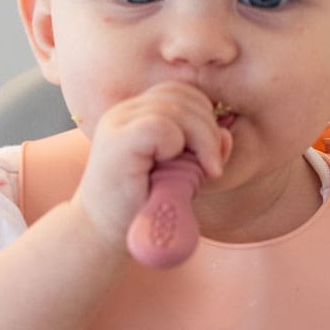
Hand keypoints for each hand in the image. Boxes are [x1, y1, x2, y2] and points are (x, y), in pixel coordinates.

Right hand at [72, 83, 230, 245]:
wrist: (102, 236)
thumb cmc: (140, 209)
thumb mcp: (180, 175)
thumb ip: (202, 152)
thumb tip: (227, 133)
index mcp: (137, 114)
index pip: (181, 93)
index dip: (204, 118)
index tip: (211, 158)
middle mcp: (125, 113)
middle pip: (182, 95)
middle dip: (209, 129)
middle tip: (212, 168)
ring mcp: (118, 124)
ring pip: (176, 106)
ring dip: (201, 139)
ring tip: (203, 173)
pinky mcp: (117, 141)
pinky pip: (160, 125)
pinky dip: (177, 146)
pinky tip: (175, 173)